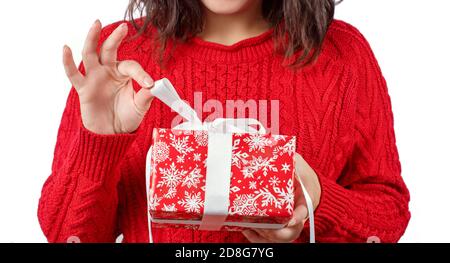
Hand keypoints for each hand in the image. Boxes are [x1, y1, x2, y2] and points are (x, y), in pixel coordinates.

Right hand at [63, 20, 154, 134]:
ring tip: (97, 24)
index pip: (131, 67)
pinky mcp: (83, 88)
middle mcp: (108, 72)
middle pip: (110, 50)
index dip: (141, 74)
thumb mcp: (139, 108)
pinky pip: (73, 74)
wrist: (111, 135)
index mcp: (124, 75)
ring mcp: (94, 78)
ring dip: (92, 39)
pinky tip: (66, 48)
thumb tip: (154, 86)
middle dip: (116, 38)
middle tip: (124, 27)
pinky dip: (68, 61)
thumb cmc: (126, 119)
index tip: (149, 84)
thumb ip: (145, 97)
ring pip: (90, 54)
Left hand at [243, 153, 320, 242]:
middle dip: (274, 232)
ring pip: (278, 238)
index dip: (296, 219)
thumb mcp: (299, 164)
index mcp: (304, 202)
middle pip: (289, 233)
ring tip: (247, 227)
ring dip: (263, 235)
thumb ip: (291, 160)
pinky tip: (246, 230)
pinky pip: (269, 240)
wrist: (307, 186)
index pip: (302, 214)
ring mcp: (287, 224)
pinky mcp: (277, 227)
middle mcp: (296, 217)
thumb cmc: (301, 175)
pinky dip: (257, 238)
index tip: (289, 220)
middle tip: (259, 224)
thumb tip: (277, 149)